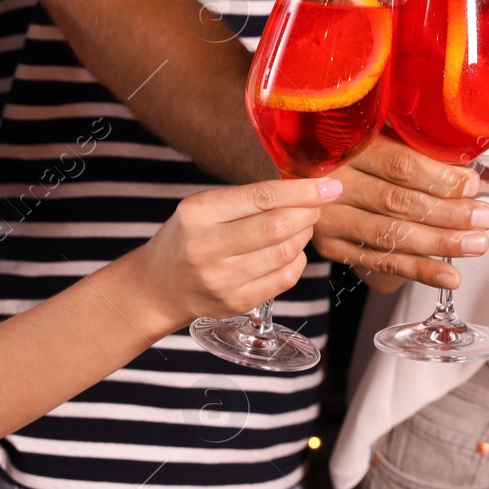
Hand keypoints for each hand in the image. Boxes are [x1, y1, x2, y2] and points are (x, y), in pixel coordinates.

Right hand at [138, 177, 340, 320]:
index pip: (262, 197)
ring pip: (287, 252)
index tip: (330, 185)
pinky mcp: (236, 302)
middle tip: (317, 205)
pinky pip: (285, 278)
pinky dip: (297, 260)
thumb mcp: (202, 208)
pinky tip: (290, 251)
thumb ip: (247, 199)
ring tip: (301, 225)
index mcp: (198, 213)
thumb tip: (304, 187)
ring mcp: (222, 279)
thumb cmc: (187, 239)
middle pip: (279, 226)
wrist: (158, 287)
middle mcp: (208, 247)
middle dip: (309, 212)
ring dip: (304, 235)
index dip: (303, 191)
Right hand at [314, 135, 488, 289]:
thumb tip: (470, 178)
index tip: (472, 186)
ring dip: (439, 243)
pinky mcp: (332, 246)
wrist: (296, 175)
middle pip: (398, 202)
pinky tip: (448, 276)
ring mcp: (329, 218)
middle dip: (449, 213)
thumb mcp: (376, 136)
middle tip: (484, 219)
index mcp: (348, 146)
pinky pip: (380, 262)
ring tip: (475, 244)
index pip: (400, 166)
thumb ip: (417, 151)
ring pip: (391, 235)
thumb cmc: (350, 152)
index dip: (440, 178)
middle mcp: (334, 183)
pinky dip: (418, 271)